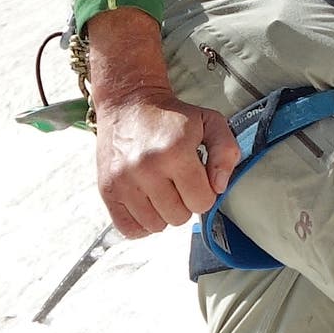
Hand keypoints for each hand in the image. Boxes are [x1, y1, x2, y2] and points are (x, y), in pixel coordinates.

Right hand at [83, 9, 237, 238]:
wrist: (128, 102)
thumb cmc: (172, 116)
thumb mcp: (210, 122)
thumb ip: (226, 152)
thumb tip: (219, 188)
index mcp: (175, 152)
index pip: (202, 202)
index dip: (204, 192)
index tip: (196, 177)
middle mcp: (147, 169)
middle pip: (179, 217)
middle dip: (184, 202)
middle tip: (177, 181)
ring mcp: (124, 181)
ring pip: (156, 226)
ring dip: (162, 213)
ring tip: (160, 189)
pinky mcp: (107, 190)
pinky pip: (129, 229)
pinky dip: (141, 223)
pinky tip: (145, 203)